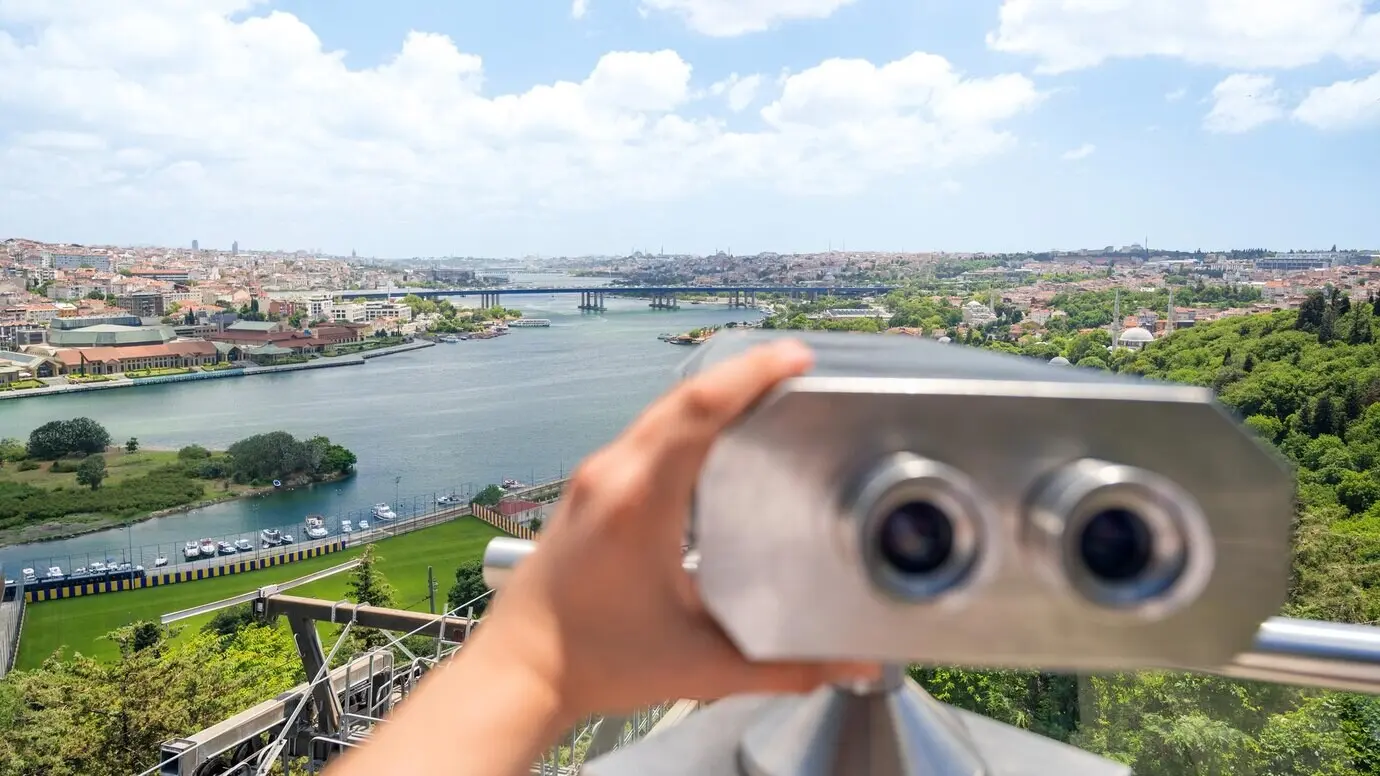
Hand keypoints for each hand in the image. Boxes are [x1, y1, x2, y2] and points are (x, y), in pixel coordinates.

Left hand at [475, 339, 880, 721]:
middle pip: (681, 398)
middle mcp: (612, 475)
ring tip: (766, 394)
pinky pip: (645, 435)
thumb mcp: (700, 665)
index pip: (698, 411)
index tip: (795, 360)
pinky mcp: (588, 491)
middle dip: (741, 374)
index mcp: (638, 501)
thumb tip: (850, 664)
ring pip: (660, 412)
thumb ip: (783, 667)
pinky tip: (714, 439)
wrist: (518, 673)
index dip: (751, 375)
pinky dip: (686, 422)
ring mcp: (594, 478)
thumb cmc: (594, 663)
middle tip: (795, 368)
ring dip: (712, 396)